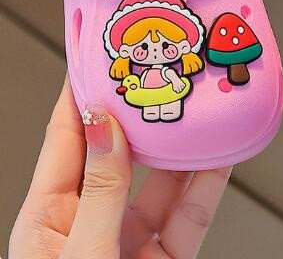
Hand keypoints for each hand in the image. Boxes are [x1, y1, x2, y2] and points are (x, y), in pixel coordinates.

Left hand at [9, 77, 230, 258]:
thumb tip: (105, 128)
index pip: (65, 140)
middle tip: (160, 77)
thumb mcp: (83, 255)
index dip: (81, 96)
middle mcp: (89, 223)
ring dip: (182, 150)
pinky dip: (207, 187)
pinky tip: (219, 159)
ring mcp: (128, 240)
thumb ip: (101, 192)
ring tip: (198, 113)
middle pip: (119, 155)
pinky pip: (189, 215)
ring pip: (161, 183)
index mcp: (48, 220)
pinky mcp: (164, 258)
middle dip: (141, 116)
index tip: (99, 59)